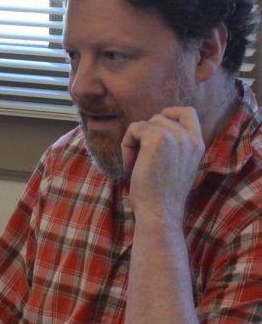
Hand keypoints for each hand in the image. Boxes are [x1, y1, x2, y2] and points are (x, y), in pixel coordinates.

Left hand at [122, 107, 203, 221]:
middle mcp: (190, 138)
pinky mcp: (157, 139)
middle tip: (141, 158)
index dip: (168, 114)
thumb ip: (174, 146)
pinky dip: (126, 146)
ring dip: (134, 142)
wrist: (160, 212)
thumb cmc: (162, 194)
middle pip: (159, 117)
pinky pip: (133, 129)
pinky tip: (130, 166)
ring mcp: (176, 137)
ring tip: (136, 164)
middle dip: (145, 135)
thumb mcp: (177, 165)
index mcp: (198, 144)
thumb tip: (152, 128)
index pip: (188, 112)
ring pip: (145, 123)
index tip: (153, 130)